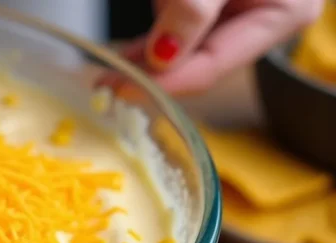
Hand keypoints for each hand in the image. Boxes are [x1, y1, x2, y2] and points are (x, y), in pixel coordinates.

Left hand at [122, 0, 324, 93]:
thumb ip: (193, 7)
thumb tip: (164, 54)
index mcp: (282, 13)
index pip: (218, 63)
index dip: (170, 82)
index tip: (127, 87)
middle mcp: (262, 18)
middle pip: (200, 62)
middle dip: (153, 74)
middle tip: (108, 84)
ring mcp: (235, 14)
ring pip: (184, 51)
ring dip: (145, 62)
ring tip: (107, 75)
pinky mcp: (208, 9)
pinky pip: (177, 33)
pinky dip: (148, 46)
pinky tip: (121, 60)